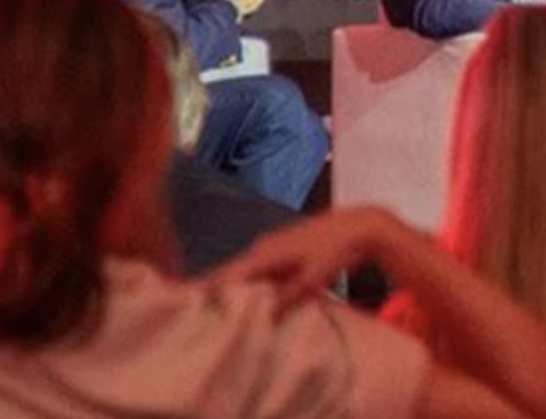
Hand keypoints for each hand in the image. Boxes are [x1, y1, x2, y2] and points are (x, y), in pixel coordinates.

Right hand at [215, 205, 403, 308]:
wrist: (359, 226)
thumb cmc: (335, 252)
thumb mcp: (311, 280)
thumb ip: (283, 298)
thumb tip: (258, 316)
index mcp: (263, 254)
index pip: (225, 276)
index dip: (204, 291)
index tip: (186, 308)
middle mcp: (261, 248)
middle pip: (231, 276)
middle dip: (217, 295)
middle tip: (200, 319)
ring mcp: (272, 246)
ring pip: (246, 273)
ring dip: (237, 290)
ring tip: (222, 313)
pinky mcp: (283, 249)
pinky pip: (261, 270)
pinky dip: (255, 283)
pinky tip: (253, 299)